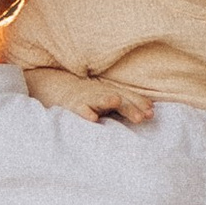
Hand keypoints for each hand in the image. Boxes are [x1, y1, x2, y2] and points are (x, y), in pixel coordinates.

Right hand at [23, 66, 153, 125]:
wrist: (55, 86)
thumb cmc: (88, 97)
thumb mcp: (108, 98)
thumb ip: (128, 104)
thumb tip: (151, 110)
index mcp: (111, 92)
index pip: (128, 97)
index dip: (139, 103)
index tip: (151, 112)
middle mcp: (100, 93)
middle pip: (117, 98)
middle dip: (129, 106)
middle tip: (141, 117)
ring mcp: (86, 98)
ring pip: (97, 99)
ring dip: (106, 100)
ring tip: (115, 102)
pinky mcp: (71, 104)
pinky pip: (78, 108)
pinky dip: (85, 112)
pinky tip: (92, 118)